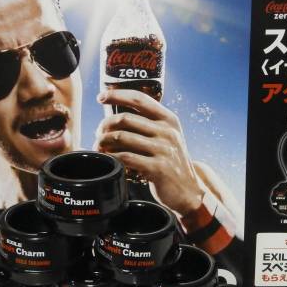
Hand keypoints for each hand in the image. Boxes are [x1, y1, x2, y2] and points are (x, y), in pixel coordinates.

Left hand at [94, 88, 203, 216]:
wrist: (188, 191)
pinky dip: (112, 157)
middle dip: (105, 125)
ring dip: (104, 142)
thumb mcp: (168, 138)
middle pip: (125, 118)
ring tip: (100, 147)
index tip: (101, 97)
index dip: (117, 95)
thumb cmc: (172, 163)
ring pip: (122, 137)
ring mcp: (163, 149)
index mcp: (169, 119)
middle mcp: (167, 131)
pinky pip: (126, 157)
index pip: (139, 99)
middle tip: (98, 133)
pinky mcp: (157, 168)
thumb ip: (149, 125)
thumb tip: (115, 118)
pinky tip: (108, 160)